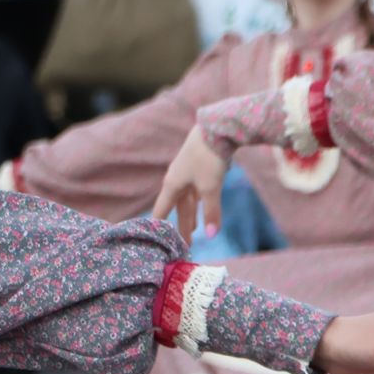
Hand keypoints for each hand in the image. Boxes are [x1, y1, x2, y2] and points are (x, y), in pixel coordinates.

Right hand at [152, 126, 230, 240]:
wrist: (216, 128)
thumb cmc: (208, 158)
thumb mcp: (211, 188)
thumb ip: (211, 212)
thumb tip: (212, 236)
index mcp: (172, 185)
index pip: (161, 211)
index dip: (159, 227)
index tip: (158, 242)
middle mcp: (176, 180)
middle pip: (177, 208)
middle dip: (181, 226)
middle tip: (184, 245)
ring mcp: (186, 172)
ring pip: (187, 199)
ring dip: (190, 214)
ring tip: (193, 229)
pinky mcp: (198, 166)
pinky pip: (194, 190)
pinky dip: (197, 201)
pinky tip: (201, 204)